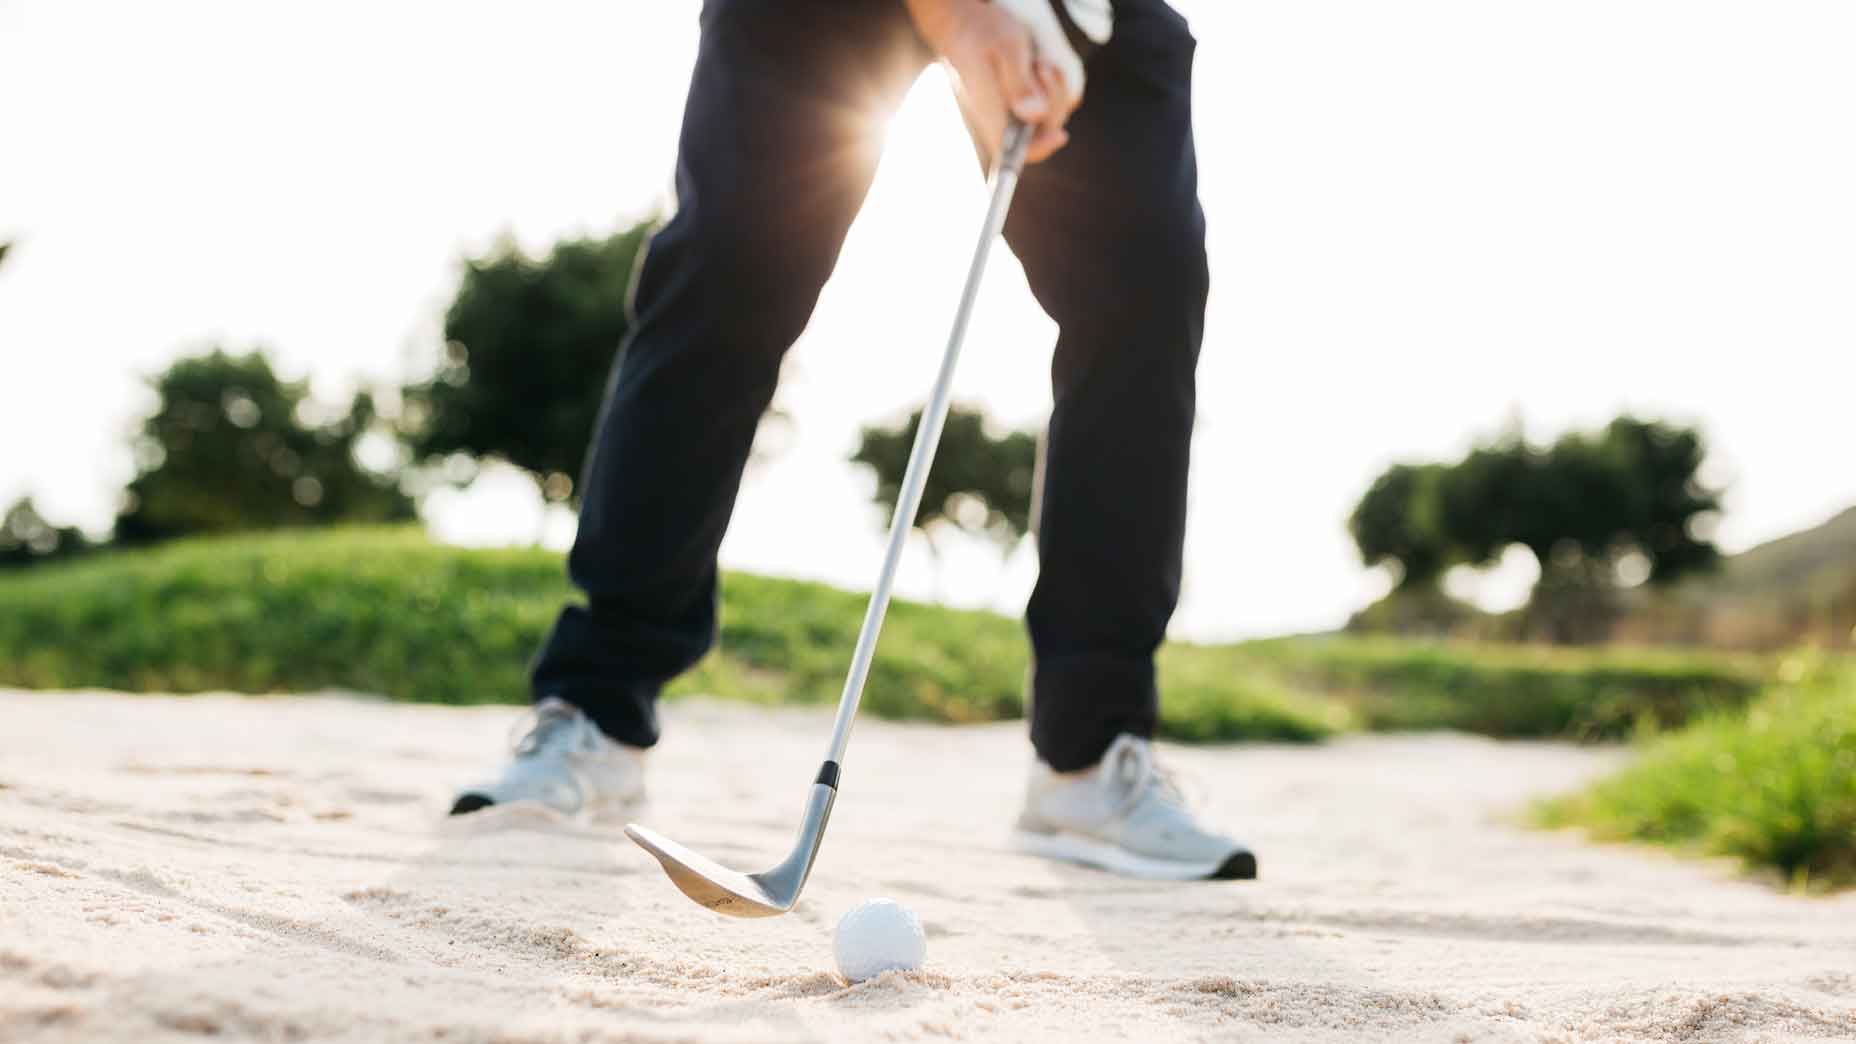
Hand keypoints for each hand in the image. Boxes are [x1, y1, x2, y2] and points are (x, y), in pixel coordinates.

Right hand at [905, 0, 1083, 163]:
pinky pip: (1041, 104)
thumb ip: (1019, 83)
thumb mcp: (1005, 49)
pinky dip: (1050, 88)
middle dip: (1054, 104)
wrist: (960, 22)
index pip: (1012, 150)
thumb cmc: (978, 33)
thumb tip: (1035, 115)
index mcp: (990, 111)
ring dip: (1054, 92)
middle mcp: (997, 116)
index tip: (1060, 135)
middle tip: (1044, 68)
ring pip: (1043, 118)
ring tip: (1040, 63)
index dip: (1039, 149)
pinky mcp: (1012, 100)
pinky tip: (1040, 67)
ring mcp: (1005, 109)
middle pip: (1038, 132)